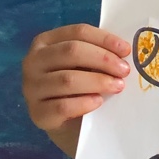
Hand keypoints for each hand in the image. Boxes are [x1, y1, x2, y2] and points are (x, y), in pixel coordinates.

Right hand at [22, 24, 130, 158]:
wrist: (69, 125)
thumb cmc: (80, 88)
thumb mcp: (87, 66)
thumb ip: (99, 55)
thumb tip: (124, 51)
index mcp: (45, 42)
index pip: (77, 32)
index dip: (104, 39)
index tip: (126, 50)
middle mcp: (33, 61)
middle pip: (71, 52)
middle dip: (103, 59)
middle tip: (124, 71)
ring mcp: (32, 88)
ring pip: (67, 79)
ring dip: (97, 81)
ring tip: (118, 86)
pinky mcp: (38, 114)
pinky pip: (63, 106)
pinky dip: (84, 103)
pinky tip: (98, 102)